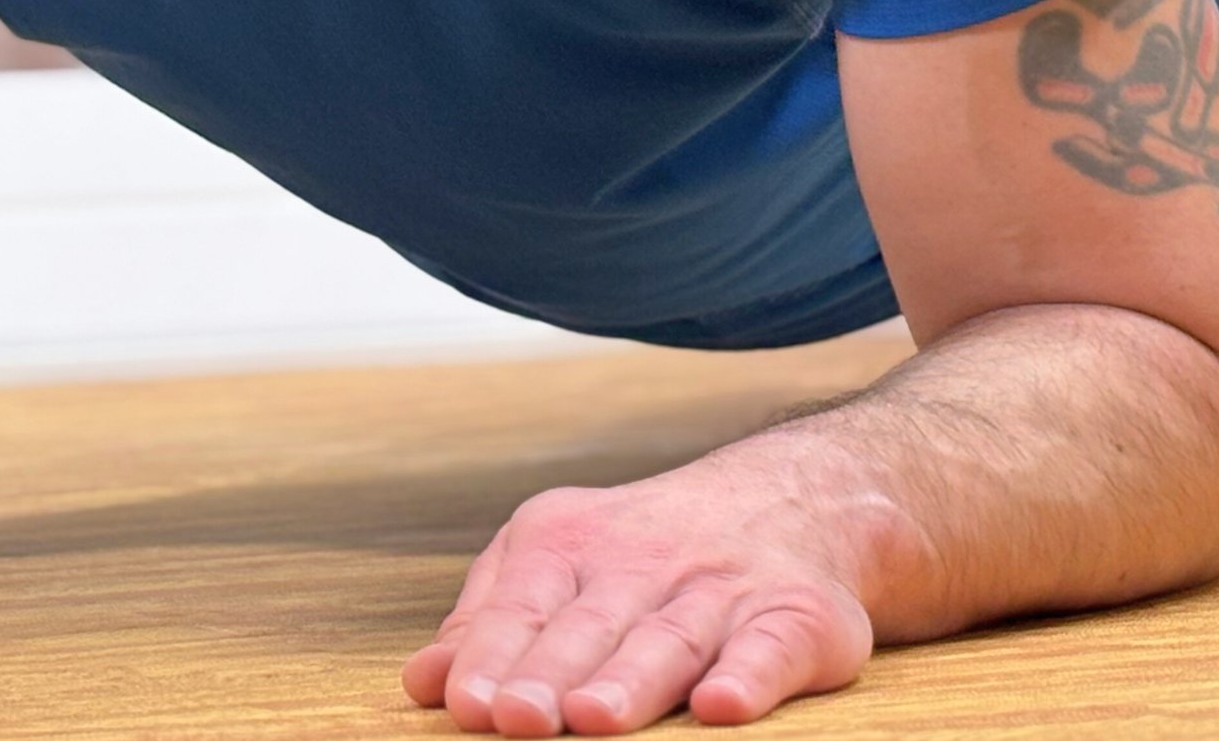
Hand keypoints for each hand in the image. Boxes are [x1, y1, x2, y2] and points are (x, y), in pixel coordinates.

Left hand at [402, 442, 875, 733]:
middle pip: (590, 627)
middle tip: (516, 719)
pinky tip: (721, 704)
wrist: (791, 499)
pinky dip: (749, 676)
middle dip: (551, 674)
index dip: (493, 653)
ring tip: (593, 718)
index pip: (523, 604)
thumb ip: (489, 620)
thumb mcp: (558, 559)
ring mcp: (723, 589)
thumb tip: (422, 682)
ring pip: (670, 639)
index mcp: (572, 542)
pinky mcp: (796, 619)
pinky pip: (770, 648)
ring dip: (632, 680)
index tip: (466, 703)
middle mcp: (647, 562)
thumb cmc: (646, 553)